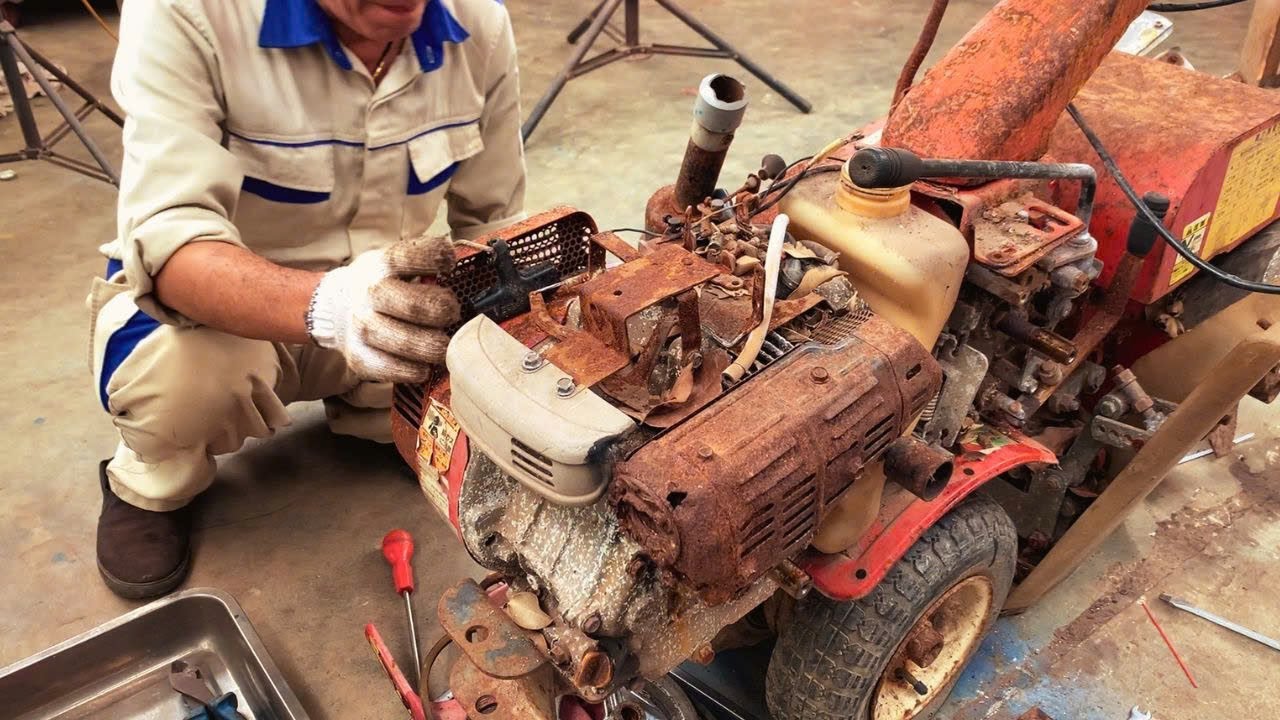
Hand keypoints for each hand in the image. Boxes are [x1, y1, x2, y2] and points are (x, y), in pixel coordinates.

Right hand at [307, 235, 459, 382]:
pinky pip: (390, 368)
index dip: (435, 257)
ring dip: (432, 346)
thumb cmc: (383, 285)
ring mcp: (362, 327)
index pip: (408, 256)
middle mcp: (369, 294)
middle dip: (442, 311)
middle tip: (453, 314)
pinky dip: (412, 370)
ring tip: (444, 345)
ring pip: (404, 342)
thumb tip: (463, 264)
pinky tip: (424, 367)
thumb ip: (427, 262)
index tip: (450, 262)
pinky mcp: (359, 356)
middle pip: (413, 306)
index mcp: (382, 265)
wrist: (336, 307)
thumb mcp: (397, 263)